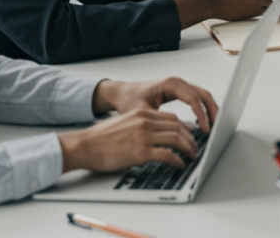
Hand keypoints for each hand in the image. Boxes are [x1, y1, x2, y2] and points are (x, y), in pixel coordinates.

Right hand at [59, 108, 199, 172]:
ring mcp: (144, 136)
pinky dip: (177, 160)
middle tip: (194, 147)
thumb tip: (157, 134)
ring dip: (188, 149)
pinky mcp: (141, 152)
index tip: (189, 135)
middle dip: (190, 138)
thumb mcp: (124, 123)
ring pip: (177, 139)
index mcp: (141, 114)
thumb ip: (141, 125)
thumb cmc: (101, 138)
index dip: (184, 127)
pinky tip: (179, 165)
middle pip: (178, 127)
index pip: (171, 118)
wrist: (84, 146)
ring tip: (191, 156)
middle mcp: (145, 122)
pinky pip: (168, 155)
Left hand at [92, 77, 219, 132]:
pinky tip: (203, 121)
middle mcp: (177, 83)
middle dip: (212, 111)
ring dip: (210, 110)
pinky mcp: (178, 92)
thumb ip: (164, 121)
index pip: (193, 98)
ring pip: (202, 96)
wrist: (120, 94)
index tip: (204, 129)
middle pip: (203, 94)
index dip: (201, 114)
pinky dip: (203, 109)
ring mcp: (179, 86)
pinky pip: (196, 99)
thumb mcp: (145, 113)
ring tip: (214, 125)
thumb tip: (184, 131)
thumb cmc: (129, 100)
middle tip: (217, 127)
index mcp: (170, 84)